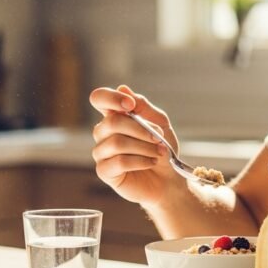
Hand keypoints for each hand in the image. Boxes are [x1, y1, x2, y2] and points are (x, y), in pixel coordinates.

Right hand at [88, 85, 181, 207]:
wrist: (168, 179)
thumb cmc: (162, 148)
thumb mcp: (159, 122)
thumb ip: (142, 106)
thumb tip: (123, 88)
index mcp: (114, 116)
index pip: (99, 98)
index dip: (111, 98)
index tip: (131, 106)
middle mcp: (103, 132)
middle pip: (112, 122)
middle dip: (141, 130)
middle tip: (159, 138)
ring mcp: (101, 152)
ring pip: (117, 143)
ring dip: (144, 147)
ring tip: (159, 153)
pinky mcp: (104, 171)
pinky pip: (119, 162)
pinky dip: (140, 161)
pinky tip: (151, 163)